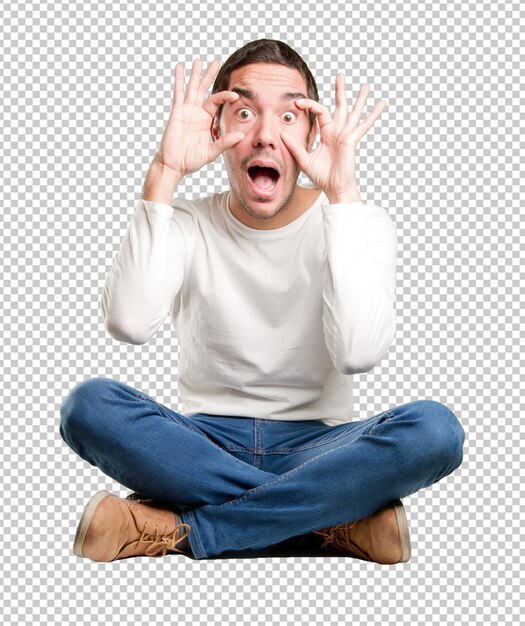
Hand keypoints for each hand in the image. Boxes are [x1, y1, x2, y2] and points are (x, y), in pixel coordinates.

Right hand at [157, 59, 244, 178]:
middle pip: (205, 89)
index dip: (225, 97)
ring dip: (195, 74)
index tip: (236, 95)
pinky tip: (180, 68)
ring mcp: (186, 111)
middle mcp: (197, 113)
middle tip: (216, 61)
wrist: (174, 164)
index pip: (216, 102)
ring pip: (192, 88)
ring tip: (198, 60)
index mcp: (206, 120)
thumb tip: (241, 135)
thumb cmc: (191, 160)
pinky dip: (179, 80)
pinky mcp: (177, 112)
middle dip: (209, 75)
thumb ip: (225, 142)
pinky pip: (178, 93)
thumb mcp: (211, 151)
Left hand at [280, 75, 385, 202]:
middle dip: (340, 91)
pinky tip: (382, 103)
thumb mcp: (304, 159)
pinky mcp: (352, 140)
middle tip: (340, 75)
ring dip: (360, 98)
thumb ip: (294, 146)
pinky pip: (364, 125)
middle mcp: (338, 131)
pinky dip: (373, 114)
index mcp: (327, 134)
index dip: (309, 106)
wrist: (334, 188)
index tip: (297, 103)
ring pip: (354, 112)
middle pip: (340, 106)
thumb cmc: (322, 177)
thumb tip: (281, 133)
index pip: (320, 112)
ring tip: (366, 84)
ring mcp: (346, 134)